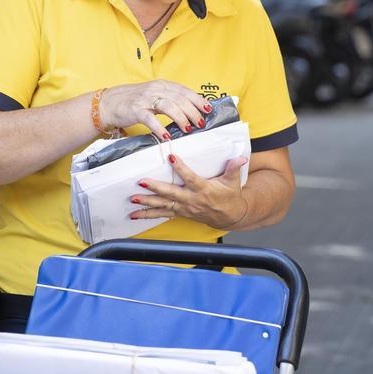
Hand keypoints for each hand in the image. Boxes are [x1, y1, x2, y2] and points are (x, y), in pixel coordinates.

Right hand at [100, 80, 212, 139]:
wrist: (110, 102)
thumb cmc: (135, 101)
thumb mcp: (155, 96)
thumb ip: (171, 99)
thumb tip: (192, 109)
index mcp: (162, 85)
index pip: (184, 91)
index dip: (198, 100)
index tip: (209, 109)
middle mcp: (155, 89)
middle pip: (179, 99)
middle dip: (193, 111)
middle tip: (200, 123)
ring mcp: (145, 99)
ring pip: (168, 106)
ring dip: (181, 118)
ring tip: (188, 129)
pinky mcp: (135, 110)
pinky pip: (150, 119)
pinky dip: (159, 128)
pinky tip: (166, 136)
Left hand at [130, 154, 248, 228]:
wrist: (229, 216)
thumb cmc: (230, 196)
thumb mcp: (233, 182)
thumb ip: (233, 168)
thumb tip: (239, 158)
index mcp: (203, 190)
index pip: (190, 178)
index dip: (181, 169)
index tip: (171, 158)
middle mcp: (191, 200)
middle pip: (171, 194)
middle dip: (155, 188)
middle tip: (141, 182)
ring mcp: (184, 208)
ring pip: (163, 206)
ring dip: (147, 203)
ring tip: (133, 200)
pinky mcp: (180, 213)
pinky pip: (162, 214)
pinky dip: (148, 214)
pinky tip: (134, 214)